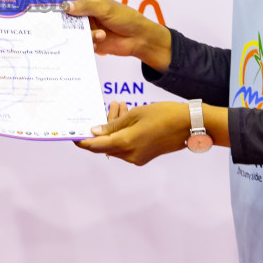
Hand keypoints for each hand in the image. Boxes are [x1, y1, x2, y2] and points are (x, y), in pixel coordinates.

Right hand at [64, 0, 172, 69]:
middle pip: (64, 15)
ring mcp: (84, 26)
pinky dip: (86, 43)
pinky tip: (97, 44)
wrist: (138, 38)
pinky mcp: (87, 39)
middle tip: (62, 25)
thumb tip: (65, 5)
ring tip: (100, 35)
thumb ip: (85, 7)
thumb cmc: (125, 18)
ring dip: (83, 34)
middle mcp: (82, 11)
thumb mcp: (105, 9)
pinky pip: (78, 42)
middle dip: (64, 21)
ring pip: (70, 30)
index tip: (46, 5)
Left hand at [74, 101, 189, 164]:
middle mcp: (129, 154)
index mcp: (125, 143)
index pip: (95, 145)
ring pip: (116, 143)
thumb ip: (114, 124)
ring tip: (121, 106)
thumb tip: (95, 132)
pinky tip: (128, 115)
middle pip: (106, 144)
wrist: (190, 125)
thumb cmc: (164, 115)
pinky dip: (123, 132)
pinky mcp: (144, 155)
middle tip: (110, 106)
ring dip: (114, 127)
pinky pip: (126, 145)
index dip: (82, 141)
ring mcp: (137, 157)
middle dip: (103, 126)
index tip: (72, 135)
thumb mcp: (136, 114)